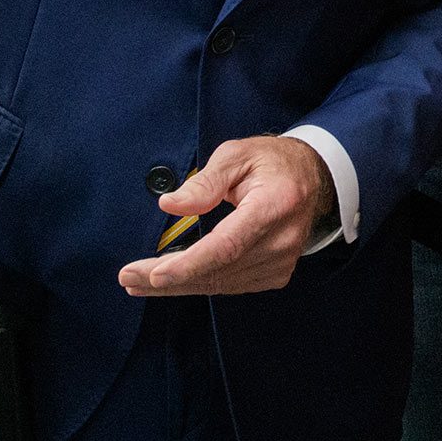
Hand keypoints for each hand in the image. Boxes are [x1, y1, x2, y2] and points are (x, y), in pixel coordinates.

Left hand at [116, 136, 333, 296]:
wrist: (312, 177)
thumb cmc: (271, 162)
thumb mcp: (236, 155)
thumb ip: (204, 181)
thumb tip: (170, 205)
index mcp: (274, 205)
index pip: (227, 245)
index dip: (189, 264)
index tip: (154, 273)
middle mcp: (282, 240)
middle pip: (218, 270)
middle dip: (168, 279)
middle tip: (129, 277)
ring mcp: (282, 261)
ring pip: (221, 283)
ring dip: (179, 285)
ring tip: (140, 281)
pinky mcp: (277, 273)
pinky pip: (231, 285)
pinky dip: (201, 283)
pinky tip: (175, 280)